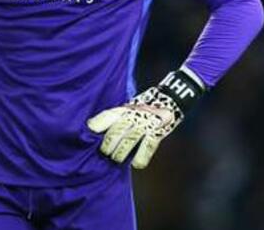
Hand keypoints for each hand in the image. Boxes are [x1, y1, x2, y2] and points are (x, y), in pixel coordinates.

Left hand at [87, 69, 203, 168]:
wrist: (172, 97)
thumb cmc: (145, 107)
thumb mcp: (129, 108)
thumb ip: (116, 119)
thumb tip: (95, 131)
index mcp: (125, 109)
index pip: (108, 116)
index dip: (97, 124)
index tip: (90, 131)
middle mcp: (134, 115)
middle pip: (116, 131)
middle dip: (108, 145)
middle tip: (105, 153)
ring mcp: (146, 123)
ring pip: (130, 140)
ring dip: (121, 153)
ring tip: (116, 160)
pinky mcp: (158, 132)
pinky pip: (149, 146)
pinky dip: (141, 157)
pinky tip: (136, 165)